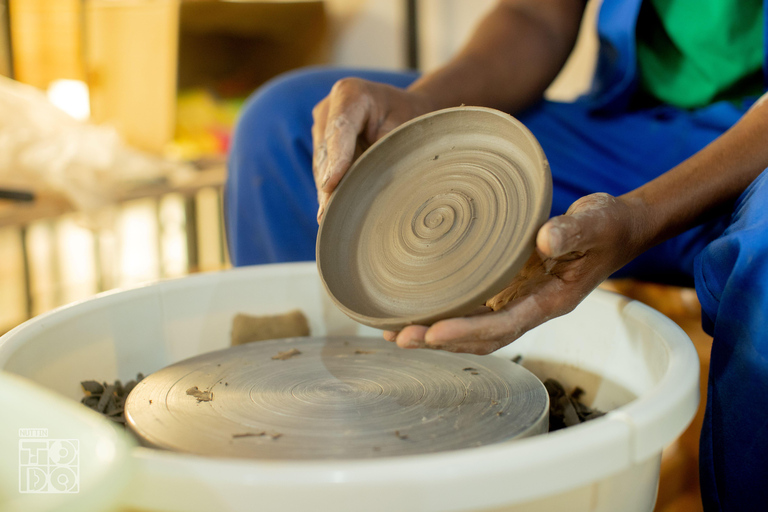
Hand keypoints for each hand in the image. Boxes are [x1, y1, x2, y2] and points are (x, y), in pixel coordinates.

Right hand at [312, 78, 435, 221]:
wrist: (405, 111)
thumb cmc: (409, 119)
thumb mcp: (403, 132)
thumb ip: (384, 153)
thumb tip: (370, 187)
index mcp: (351, 93)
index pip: (339, 129)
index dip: (336, 158)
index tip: (331, 184)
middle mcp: (329, 106)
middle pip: (326, 151)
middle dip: (328, 184)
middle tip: (328, 214)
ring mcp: (321, 124)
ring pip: (321, 164)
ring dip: (326, 190)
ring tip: (327, 218)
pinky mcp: (321, 141)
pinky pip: (323, 169)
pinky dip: (330, 188)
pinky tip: (330, 210)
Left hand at [383, 193, 652, 353]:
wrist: (616, 229)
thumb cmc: (606, 226)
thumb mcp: (595, 223)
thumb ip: (572, 231)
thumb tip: (544, 239)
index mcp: (551, 300)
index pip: (505, 326)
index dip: (468, 332)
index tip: (434, 332)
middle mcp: (532, 308)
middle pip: (481, 338)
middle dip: (440, 340)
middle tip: (399, 337)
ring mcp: (520, 301)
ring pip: (474, 330)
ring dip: (437, 334)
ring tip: (395, 333)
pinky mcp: (512, 289)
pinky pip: (476, 310)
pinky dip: (447, 315)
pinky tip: (420, 311)